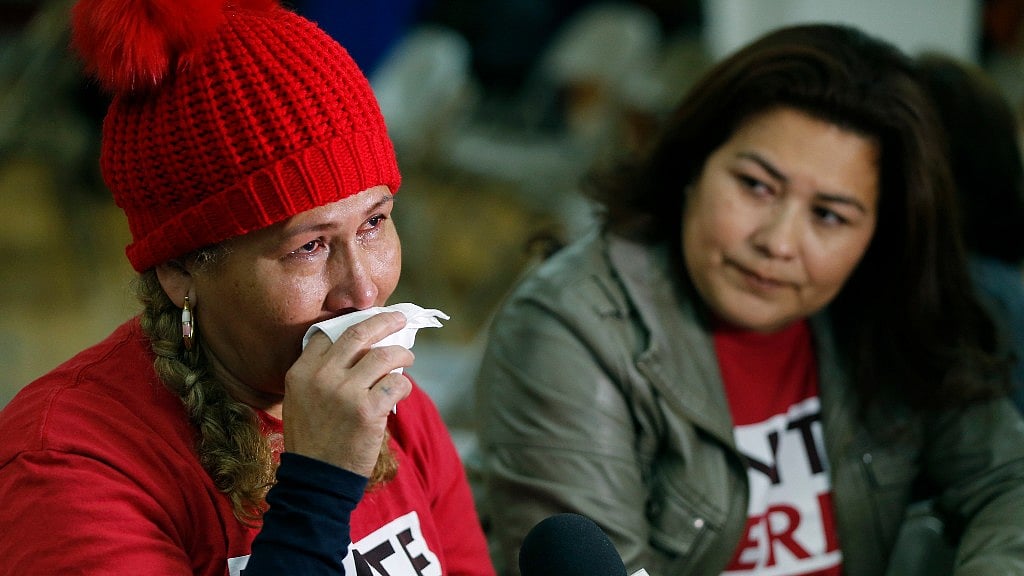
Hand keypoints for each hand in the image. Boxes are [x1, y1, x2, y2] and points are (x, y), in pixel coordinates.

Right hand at [282, 311, 413, 475]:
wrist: (317, 480)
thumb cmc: (313, 440)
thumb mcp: (299, 401)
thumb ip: (319, 374)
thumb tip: (359, 350)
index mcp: (301, 372)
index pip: (328, 333)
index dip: (352, 323)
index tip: (369, 321)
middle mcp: (321, 377)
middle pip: (359, 333)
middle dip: (384, 321)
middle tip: (399, 318)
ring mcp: (345, 392)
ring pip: (384, 356)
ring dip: (402, 354)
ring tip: (407, 358)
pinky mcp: (368, 410)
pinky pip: (396, 384)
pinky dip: (404, 385)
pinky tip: (403, 390)